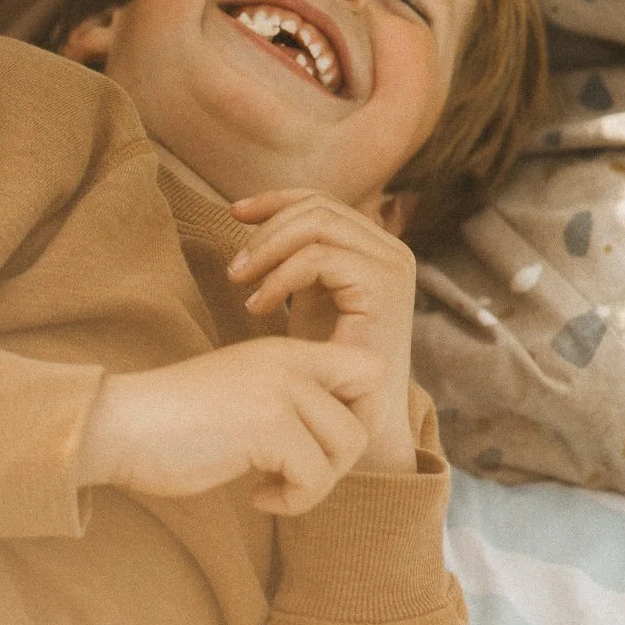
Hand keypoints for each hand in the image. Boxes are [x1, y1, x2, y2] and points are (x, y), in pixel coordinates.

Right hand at [77, 337, 383, 514]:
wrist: (119, 424)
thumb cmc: (172, 423)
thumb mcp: (242, 395)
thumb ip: (287, 402)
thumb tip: (340, 442)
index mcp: (284, 352)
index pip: (368, 367)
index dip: (361, 410)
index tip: (322, 443)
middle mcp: (289, 363)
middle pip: (367, 411)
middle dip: (343, 455)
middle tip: (299, 472)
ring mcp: (281, 390)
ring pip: (347, 447)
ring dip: (316, 482)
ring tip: (272, 486)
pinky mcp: (269, 425)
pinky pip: (315, 478)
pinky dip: (293, 501)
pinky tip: (256, 496)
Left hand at [228, 189, 418, 474]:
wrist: (355, 424)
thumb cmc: (325, 366)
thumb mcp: (307, 296)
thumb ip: (294, 256)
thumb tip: (251, 214)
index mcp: (376, 247)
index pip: (322, 202)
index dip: (275, 200)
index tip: (233, 212)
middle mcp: (392, 250)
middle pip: (317, 208)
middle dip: (267, 229)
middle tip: (233, 268)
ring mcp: (392, 265)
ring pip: (317, 225)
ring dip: (268, 249)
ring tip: (238, 282)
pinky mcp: (383, 286)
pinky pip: (319, 258)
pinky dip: (280, 277)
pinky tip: (257, 306)